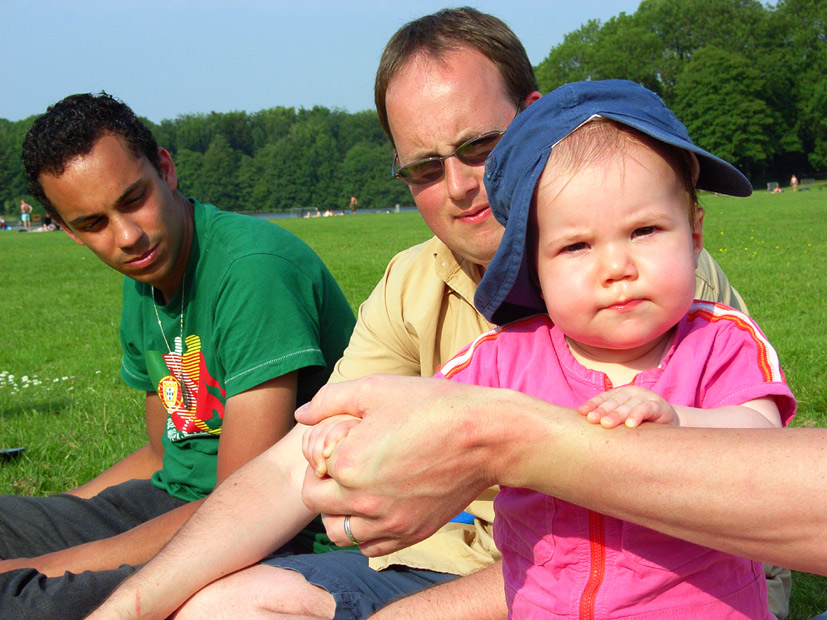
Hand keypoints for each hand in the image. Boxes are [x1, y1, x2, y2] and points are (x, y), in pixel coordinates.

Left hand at [296, 375, 498, 555]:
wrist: (486, 436)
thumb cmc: (431, 406)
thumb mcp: (375, 389)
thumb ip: (329, 401)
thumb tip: (302, 414)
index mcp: (348, 464)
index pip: (308, 468)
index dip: (319, 450)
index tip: (341, 438)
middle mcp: (364, 501)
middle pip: (316, 502)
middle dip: (322, 481)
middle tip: (344, 462)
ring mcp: (389, 523)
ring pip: (338, 533)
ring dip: (338, 511)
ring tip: (356, 488)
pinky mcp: (411, 534)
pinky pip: (370, 548)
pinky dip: (364, 532)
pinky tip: (377, 507)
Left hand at [578, 386, 678, 427]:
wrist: (669, 424)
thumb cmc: (640, 424)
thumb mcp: (623, 419)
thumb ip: (608, 420)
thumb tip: (584, 432)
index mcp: (620, 394)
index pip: (603, 398)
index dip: (592, 404)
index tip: (582, 414)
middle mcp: (631, 392)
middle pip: (614, 401)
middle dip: (602, 410)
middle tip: (592, 420)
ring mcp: (646, 397)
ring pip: (629, 405)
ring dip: (617, 414)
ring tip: (607, 424)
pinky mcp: (660, 406)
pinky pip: (647, 409)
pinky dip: (638, 415)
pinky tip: (631, 424)